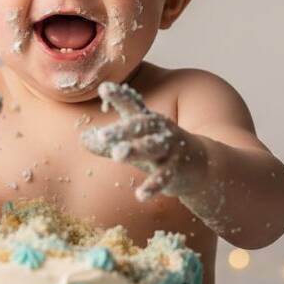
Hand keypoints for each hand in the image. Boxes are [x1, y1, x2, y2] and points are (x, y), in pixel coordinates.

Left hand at [81, 82, 205, 200]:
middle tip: (102, 136)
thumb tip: (82, 138)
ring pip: (151, 147)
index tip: (104, 88)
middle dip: (120, 130)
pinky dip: (152, 186)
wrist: (201, 164)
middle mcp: (158, 130)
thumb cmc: (158, 149)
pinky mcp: (177, 169)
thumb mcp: (134, 142)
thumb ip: (108, 142)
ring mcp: (169, 148)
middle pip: (139, 126)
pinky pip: (164, 177)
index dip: (119, 96)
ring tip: (117, 155)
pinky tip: (140, 195)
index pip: (131, 104)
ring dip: (135, 150)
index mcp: (146, 120)